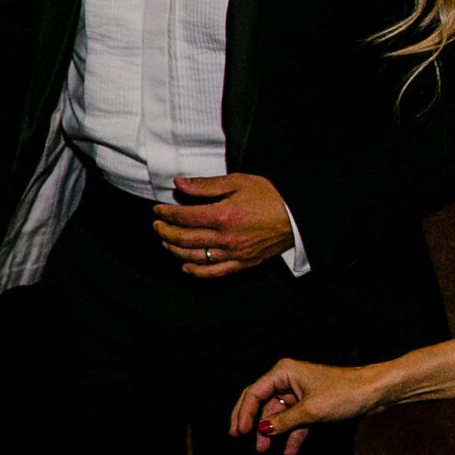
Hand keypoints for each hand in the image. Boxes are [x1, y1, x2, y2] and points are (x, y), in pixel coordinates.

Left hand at [152, 173, 293, 277]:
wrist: (298, 215)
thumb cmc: (270, 196)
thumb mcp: (238, 182)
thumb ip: (206, 185)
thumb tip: (180, 184)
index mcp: (223, 216)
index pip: (184, 217)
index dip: (166, 214)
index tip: (158, 210)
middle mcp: (226, 238)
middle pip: (184, 238)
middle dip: (165, 231)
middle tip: (157, 225)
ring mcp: (234, 253)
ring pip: (195, 257)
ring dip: (175, 250)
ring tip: (166, 241)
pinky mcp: (243, 263)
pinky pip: (215, 272)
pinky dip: (197, 271)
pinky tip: (185, 266)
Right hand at [229, 357, 379, 454]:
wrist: (377, 392)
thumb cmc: (345, 393)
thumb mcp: (310, 411)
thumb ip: (283, 422)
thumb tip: (261, 431)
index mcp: (283, 372)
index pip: (254, 393)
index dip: (244, 414)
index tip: (238, 433)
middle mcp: (287, 380)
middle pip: (261, 403)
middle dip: (253, 423)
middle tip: (240, 439)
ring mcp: (299, 392)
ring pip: (277, 414)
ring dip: (272, 433)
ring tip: (263, 450)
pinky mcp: (311, 404)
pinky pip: (294, 421)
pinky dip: (291, 435)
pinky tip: (288, 451)